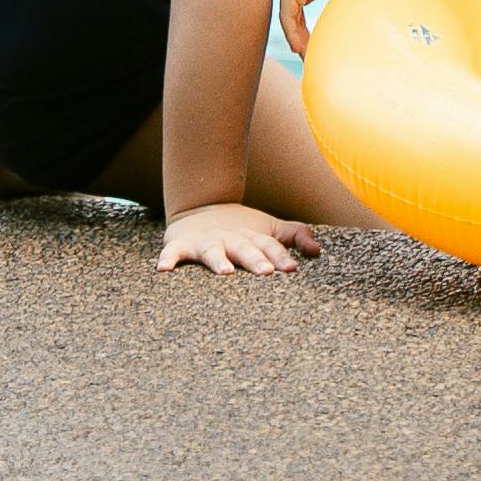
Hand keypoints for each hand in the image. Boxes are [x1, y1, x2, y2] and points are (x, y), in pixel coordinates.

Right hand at [158, 201, 321, 274]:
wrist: (201, 207)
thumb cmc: (242, 228)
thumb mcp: (270, 229)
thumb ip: (294, 236)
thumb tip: (318, 250)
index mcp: (254, 238)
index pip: (271, 247)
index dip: (282, 256)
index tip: (291, 268)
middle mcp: (232, 240)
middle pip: (246, 250)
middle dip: (256, 260)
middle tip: (266, 272)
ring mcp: (208, 242)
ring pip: (213, 252)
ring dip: (218, 261)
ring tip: (225, 272)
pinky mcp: (183, 244)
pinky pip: (173, 252)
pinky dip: (168, 258)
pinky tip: (163, 269)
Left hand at [279, 0, 363, 55]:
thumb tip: (317, 8)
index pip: (292, 3)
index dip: (297, 25)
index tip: (305, 43)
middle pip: (287, 9)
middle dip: (294, 33)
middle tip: (303, 54)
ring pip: (285, 14)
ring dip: (294, 37)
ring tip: (303, 54)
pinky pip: (288, 14)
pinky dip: (293, 33)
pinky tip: (301, 47)